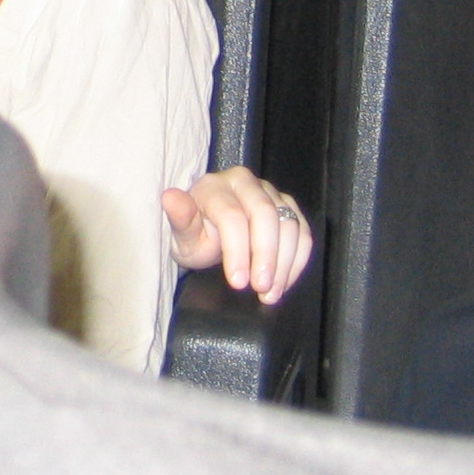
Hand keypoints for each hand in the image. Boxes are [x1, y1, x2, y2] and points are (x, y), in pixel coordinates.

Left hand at [163, 167, 311, 304]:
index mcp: (215, 186)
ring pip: (288, 223)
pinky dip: (298, 260)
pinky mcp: (288, 207)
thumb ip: (180, 219)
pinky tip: (285, 281)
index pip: (231, 215)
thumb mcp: (183, 234)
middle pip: (265, 215)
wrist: (210, 233)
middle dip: (266, 256)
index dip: (237, 251)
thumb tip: (170, 198)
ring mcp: (270, 192)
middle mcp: (244, 182)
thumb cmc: (196, 234)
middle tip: (261, 289)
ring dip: (285, 263)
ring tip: (271, 292)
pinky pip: (303, 232)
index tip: (238, 282)